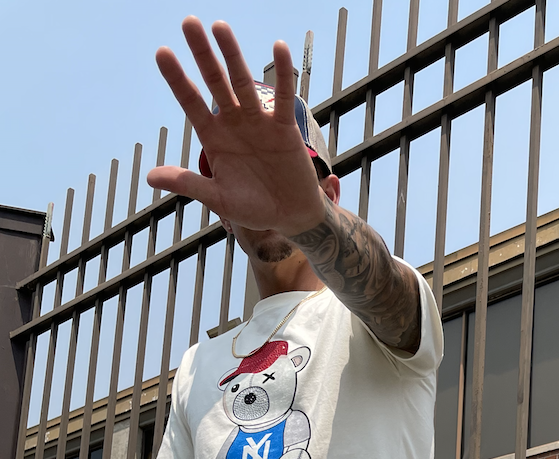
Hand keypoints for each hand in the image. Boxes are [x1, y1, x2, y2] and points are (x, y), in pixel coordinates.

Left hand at [146, 20, 324, 237]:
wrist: (290, 217)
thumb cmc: (254, 208)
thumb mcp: (218, 199)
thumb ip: (188, 183)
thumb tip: (150, 177)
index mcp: (213, 137)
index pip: (191, 102)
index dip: (177, 79)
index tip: (162, 52)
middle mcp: (233, 122)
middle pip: (215, 82)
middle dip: (202, 54)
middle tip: (188, 23)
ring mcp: (258, 122)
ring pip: (242, 83)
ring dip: (232, 55)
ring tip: (220, 27)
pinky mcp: (283, 127)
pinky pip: (282, 97)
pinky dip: (282, 74)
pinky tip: (278, 47)